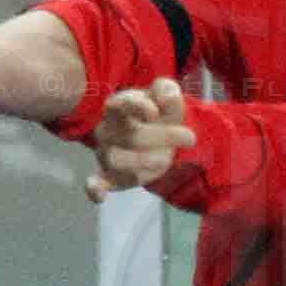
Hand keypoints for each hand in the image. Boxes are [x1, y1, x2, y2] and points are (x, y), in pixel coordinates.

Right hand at [89, 76, 195, 199]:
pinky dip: (96, 188)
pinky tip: (98, 195)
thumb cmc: (156, 113)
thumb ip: (167, 90)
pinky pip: (100, 182)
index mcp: (119, 107)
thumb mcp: (164, 97)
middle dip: (162, 137)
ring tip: (165, 158)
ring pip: (117, 159)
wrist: (152, 136)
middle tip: (190, 137)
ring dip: (142, 161)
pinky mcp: (112, 175)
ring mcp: (109, 153)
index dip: (137, 107)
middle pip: (129, 135)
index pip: (121, 104)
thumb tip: (168, 95)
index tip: (154, 112)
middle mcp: (108, 130)